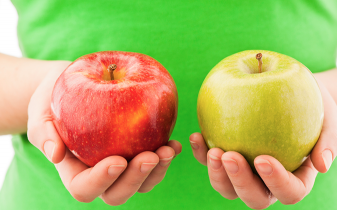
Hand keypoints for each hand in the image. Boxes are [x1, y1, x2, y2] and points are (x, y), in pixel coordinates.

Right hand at [27, 61, 181, 205]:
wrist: (72, 89)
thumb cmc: (51, 102)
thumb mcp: (40, 113)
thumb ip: (44, 132)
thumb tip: (54, 154)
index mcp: (74, 171)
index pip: (85, 188)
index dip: (101, 180)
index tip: (117, 160)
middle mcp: (99, 175)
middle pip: (118, 193)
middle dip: (135, 179)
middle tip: (150, 156)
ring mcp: (122, 167)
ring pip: (142, 183)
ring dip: (157, 171)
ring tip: (169, 150)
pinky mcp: (137, 152)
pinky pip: (154, 164)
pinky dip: (166, 157)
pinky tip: (175, 144)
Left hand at [189, 80, 336, 208]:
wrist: (290, 93)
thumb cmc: (313, 105)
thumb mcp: (329, 116)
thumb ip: (329, 141)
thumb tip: (323, 166)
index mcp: (295, 178)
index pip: (289, 191)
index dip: (276, 181)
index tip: (263, 159)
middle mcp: (267, 182)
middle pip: (254, 197)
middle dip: (240, 181)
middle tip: (230, 156)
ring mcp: (244, 171)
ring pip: (227, 187)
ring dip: (217, 174)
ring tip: (212, 150)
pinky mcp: (225, 156)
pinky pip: (210, 161)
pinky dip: (200, 153)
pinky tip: (196, 136)